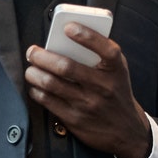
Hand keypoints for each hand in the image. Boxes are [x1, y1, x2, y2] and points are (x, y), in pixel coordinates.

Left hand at [24, 26, 153, 157]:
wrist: (126, 130)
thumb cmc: (116, 92)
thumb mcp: (117, 72)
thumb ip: (100, 55)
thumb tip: (66, 39)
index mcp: (115, 70)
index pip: (105, 49)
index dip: (86, 35)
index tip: (68, 27)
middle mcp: (103, 86)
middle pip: (66, 67)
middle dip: (42, 56)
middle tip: (32, 52)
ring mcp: (88, 104)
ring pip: (51, 84)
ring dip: (34, 73)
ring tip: (31, 69)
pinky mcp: (75, 119)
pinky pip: (48, 101)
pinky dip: (37, 91)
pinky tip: (36, 86)